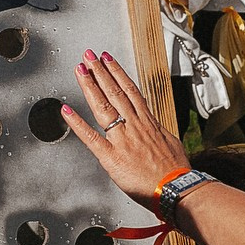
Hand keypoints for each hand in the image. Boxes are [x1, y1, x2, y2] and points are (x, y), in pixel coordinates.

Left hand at [66, 50, 190, 203]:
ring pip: (104, 106)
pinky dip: (77, 123)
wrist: (177, 188)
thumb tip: (154, 127)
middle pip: (115, 92)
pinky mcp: (112, 158)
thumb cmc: (176, 171)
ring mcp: (122, 140)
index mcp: (148, 122)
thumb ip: (157, 133)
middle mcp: (134, 126)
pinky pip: (91, 138)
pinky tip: (66, 111)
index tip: (108, 60)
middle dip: (100, 72)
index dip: (117, 73)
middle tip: (88, 56)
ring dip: (90, 86)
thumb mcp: (170, 143)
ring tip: (80, 70)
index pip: (130, 90)